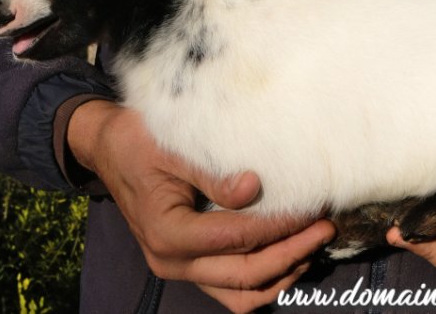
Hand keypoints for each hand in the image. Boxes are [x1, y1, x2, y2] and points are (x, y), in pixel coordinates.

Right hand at [68, 100, 334, 312]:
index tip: (311, 209)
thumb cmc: (138, 141)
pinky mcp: (189, 265)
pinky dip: (263, 280)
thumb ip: (211, 174)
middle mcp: (172, 261)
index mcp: (168, 232)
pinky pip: (231, 289)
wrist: (110, 150)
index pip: (237, 238)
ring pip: (241, 294)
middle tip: (325, 228)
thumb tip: (254, 188)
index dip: (279, 226)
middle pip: (245, 275)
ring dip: (282, 273)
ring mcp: (180, 268)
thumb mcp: (172, 148)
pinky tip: (288, 256)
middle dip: (291, 254)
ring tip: (313, 244)